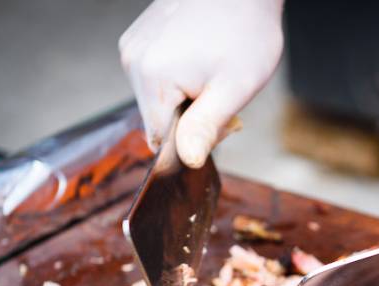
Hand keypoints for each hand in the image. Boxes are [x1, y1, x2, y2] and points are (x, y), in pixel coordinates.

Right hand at [120, 0, 283, 167]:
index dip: (191, 141)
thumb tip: (188, 160)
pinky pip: (155, 76)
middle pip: (157, 118)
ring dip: (185, 98)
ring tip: (212, 72)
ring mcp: (134, 46)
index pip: (160, 140)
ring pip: (157, 98)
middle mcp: (133, 60)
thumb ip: (206, 127)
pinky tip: (201, 59)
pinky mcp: (139, 37)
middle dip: (190, 118)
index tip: (217, 122)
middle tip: (221, 94)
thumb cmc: (245, 32)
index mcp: (152, 77)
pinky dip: (179, 78)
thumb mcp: (233, 89)